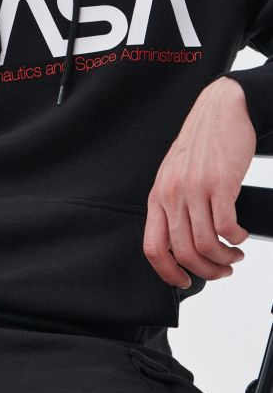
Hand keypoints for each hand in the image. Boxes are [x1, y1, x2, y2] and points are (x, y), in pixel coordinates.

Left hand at [142, 76, 255, 288]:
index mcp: (158, 195)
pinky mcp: (220, 183)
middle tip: (222, 270)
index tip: (185, 282)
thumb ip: (173, 204)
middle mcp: (172, 194)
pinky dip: (236, 239)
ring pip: (207, 244)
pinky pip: (227, 227)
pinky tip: (241, 234)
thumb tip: (181, 242)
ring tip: (235, 254)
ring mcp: (195, 188)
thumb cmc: (201, 144)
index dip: (168, 272)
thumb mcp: (175, 174)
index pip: (152, 246)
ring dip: (225, 259)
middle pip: (183, 252)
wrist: (219, 110)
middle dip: (206, 271)